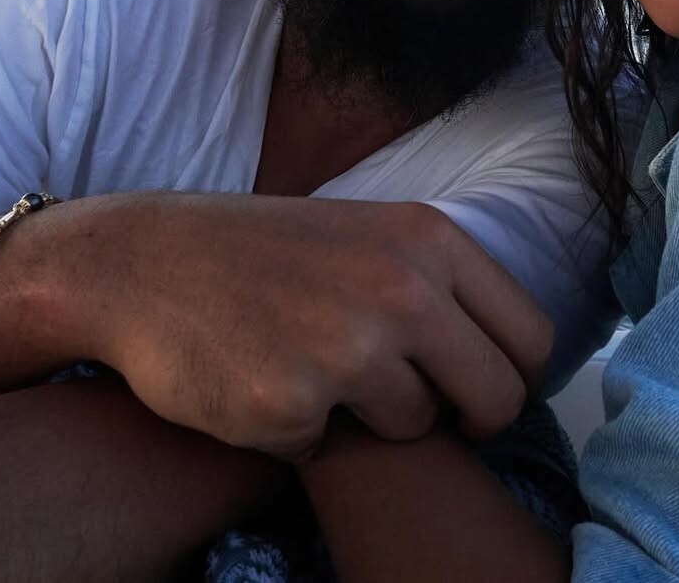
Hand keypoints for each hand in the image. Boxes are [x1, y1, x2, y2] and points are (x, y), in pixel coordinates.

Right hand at [17, 193, 553, 457]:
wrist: (147, 261)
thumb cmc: (267, 250)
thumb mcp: (371, 231)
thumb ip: (439, 279)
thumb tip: (512, 350)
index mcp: (429, 240)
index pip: (531, 336)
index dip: (515, 376)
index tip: (481, 388)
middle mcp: (402, 290)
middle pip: (497, 396)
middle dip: (469, 419)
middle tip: (424, 411)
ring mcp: (347, 348)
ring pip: (416, 425)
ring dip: (375, 418)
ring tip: (320, 370)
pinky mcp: (290, 405)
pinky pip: (330, 447)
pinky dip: (303, 432)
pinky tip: (265, 383)